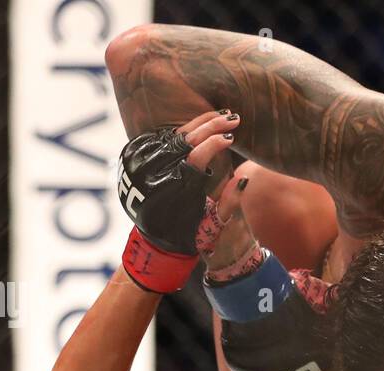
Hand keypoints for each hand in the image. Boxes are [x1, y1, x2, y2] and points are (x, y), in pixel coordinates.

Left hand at [116, 111, 239, 291]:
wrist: (154, 241)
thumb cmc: (188, 235)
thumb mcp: (212, 225)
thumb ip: (230, 202)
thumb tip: (243, 177)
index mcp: (177, 188)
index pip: (197, 155)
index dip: (215, 143)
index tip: (231, 137)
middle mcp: (158, 173)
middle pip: (186, 139)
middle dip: (212, 125)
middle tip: (233, 119)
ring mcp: (146, 164)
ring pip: (174, 134)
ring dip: (199, 123)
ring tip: (221, 116)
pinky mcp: (140, 160)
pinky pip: (163, 138)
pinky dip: (184, 131)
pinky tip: (202, 125)